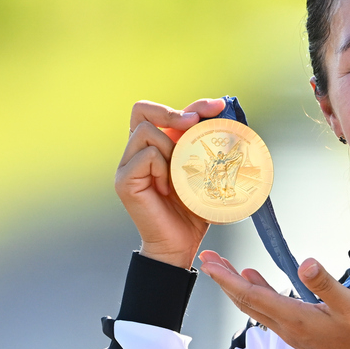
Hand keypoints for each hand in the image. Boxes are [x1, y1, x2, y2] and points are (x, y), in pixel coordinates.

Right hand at [115, 98, 226, 267]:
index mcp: (153, 146)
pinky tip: (169, 188)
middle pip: (141, 110)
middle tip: (195, 123)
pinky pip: (146, 156)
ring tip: (179, 173)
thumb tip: (225, 117)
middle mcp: (135, 152)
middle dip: (171, 112)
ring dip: (170, 146)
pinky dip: (163, 167)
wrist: (180, 244)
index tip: (218, 107)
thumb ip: (204, 146)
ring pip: (146, 131)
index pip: (162, 111)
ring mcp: (126, 165)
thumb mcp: (203, 171)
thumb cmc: (193, 209)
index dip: (190, 104)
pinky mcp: (124, 181)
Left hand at [198, 250, 349, 348]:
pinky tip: (257, 281)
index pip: (250, 296)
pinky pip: (268, 310)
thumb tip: (305, 264)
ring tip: (224, 268)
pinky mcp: (299, 332)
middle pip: (246, 301)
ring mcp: (291, 331)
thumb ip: (325, 284)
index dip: (227, 278)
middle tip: (207, 259)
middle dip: (224, 280)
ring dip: (237, 286)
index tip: (209, 262)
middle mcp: (286, 327)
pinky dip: (256, 293)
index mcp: (294, 318)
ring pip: (255, 306)